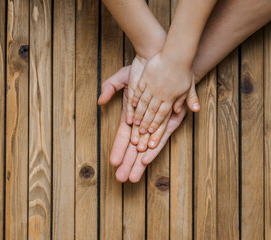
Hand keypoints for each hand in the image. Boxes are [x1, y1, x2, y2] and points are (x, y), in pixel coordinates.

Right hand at [98, 63, 191, 182]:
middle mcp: (144, 121)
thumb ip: (110, 88)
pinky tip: (146, 161)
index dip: (119, 149)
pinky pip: (161, 138)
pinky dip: (154, 149)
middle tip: (121, 179)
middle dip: (128, 162)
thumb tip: (101, 102)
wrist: (162, 62)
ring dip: (139, 162)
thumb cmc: (142, 70)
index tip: (113, 162)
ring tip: (132, 178)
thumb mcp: (123, 78)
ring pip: (147, 146)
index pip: (124, 136)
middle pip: (134, 147)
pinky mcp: (169, 120)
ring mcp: (156, 122)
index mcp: (132, 114)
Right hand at [128, 53, 199, 138]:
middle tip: (140, 132)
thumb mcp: (189, 86)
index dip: (155, 124)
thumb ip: (186, 100)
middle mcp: (160, 94)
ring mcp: (152, 86)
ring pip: (143, 103)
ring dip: (138, 114)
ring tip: (134, 122)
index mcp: (170, 98)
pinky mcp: (146, 78)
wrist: (176, 55)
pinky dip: (135, 99)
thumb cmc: (184, 70)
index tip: (150, 131)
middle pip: (151, 112)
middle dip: (145, 123)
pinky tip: (132, 105)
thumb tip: (181, 111)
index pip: (162, 114)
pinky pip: (139, 91)